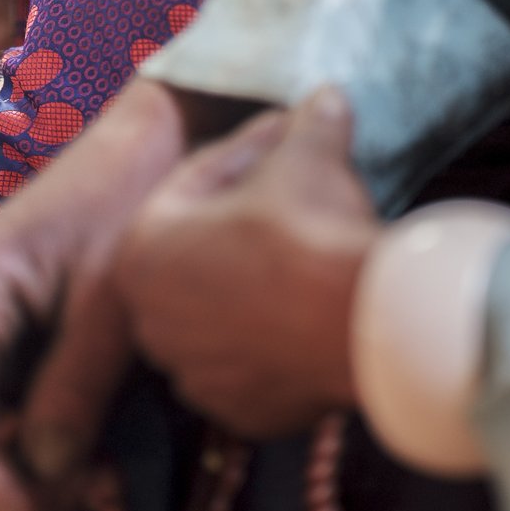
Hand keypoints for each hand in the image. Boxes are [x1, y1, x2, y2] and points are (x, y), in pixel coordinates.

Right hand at [0, 79, 193, 510]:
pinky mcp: (13, 332)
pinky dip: (37, 442)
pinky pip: (5, 405)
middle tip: (81, 499)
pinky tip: (93, 450)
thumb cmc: (129, 195)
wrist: (150, 133)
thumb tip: (47, 473)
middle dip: (1, 481)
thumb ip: (77, 381)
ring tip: (98, 478)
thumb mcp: (113, 295)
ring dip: (22, 469)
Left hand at [114, 88, 379, 439]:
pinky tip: (307, 317)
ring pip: (221, 315)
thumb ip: (308, 123)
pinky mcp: (239, 414)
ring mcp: (194, 373)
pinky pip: (251, 367)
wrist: (365, 320)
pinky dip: (274, 344)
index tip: (283, 141)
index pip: (193, 186)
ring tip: (302, 260)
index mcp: (143, 250)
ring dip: (253, 288)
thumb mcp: (308, 156)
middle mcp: (153, 320)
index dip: (245, 155)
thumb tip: (326, 96)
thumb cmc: (313, 231)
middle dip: (240, 225)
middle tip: (290, 199)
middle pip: (199, 255)